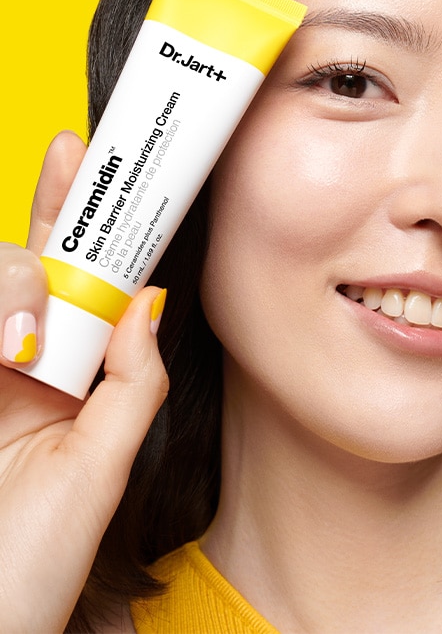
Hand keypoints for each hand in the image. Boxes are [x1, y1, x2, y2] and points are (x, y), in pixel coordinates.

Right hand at [0, 132, 168, 631]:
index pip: (86, 285)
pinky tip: (4, 343)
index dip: (89, 225)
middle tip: (67, 157)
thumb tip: (152, 304)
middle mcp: (25, 362)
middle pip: (35, 263)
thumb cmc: (36, 560)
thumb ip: (133, 386)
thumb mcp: (101, 467)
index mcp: (73, 377)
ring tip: (18, 342)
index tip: (96, 166)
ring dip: (10, 286)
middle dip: (51, 213)